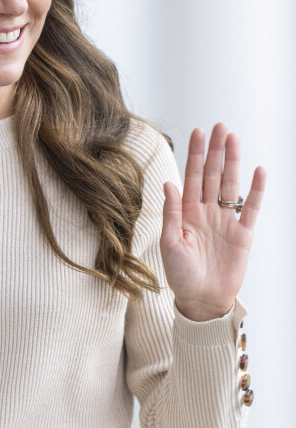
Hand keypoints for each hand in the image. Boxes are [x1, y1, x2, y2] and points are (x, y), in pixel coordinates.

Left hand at [160, 123, 265, 321]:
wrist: (201, 301)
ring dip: (233, 162)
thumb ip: (171, 213)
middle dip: (216, 150)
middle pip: (213, 174)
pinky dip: (256, 190)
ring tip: (234, 139)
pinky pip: (251, 208)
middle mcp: (207, 212)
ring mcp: (226, 221)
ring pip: (231, 185)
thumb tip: (169, 184)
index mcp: (187, 212)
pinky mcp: (243, 234)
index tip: (198, 132)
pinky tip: (259, 171)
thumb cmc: (180, 275)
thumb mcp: (169, 243)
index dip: (195, 154)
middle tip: (220, 126)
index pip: (192, 177)